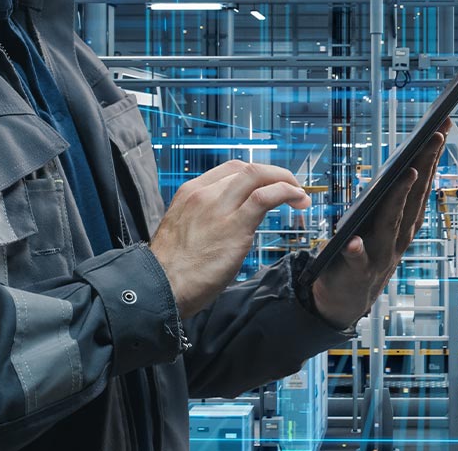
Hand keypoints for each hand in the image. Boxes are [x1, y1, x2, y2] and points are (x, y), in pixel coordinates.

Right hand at [150, 160, 311, 318]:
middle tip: (291, 189)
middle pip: (247, 169)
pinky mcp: (235, 226)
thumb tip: (230, 224)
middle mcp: (204, 194)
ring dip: (285, 181)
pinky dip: (286, 192)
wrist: (158, 288)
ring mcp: (219, 208)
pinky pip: (265, 197)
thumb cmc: (170, 270)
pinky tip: (297, 200)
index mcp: (190, 193)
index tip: (270, 186)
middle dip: (275, 175)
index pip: (230, 170)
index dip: (256, 175)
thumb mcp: (184, 232)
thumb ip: (205, 220)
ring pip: (258, 176)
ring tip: (299, 195)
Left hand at [311, 121, 449, 328]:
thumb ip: (392, 200)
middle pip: (412, 197)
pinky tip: (354, 242)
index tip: (442, 128)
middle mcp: (398, 236)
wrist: (347, 299)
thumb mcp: (381, 225)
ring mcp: (379, 254)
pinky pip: (356, 260)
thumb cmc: (364, 253)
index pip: (420, 184)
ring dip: (399, 199)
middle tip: (435, 135)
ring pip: (391, 222)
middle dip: (424, 164)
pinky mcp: (356, 271)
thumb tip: (407, 164)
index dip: (431, 156)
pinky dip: (357, 252)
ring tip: (406, 174)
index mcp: (404, 222)